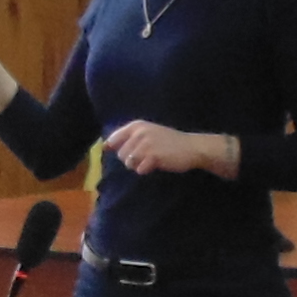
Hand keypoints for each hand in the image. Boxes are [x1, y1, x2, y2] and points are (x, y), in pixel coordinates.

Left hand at [102, 121, 237, 178]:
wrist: (191, 147)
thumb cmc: (168, 142)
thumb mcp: (148, 133)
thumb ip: (128, 138)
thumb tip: (105, 146)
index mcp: (136, 126)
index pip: (114, 139)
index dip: (114, 149)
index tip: (124, 153)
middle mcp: (139, 132)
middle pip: (121, 154)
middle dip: (130, 159)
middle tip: (145, 157)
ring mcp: (146, 144)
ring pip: (128, 163)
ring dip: (138, 165)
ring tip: (150, 161)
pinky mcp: (153, 156)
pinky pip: (139, 169)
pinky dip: (146, 170)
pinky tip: (156, 164)